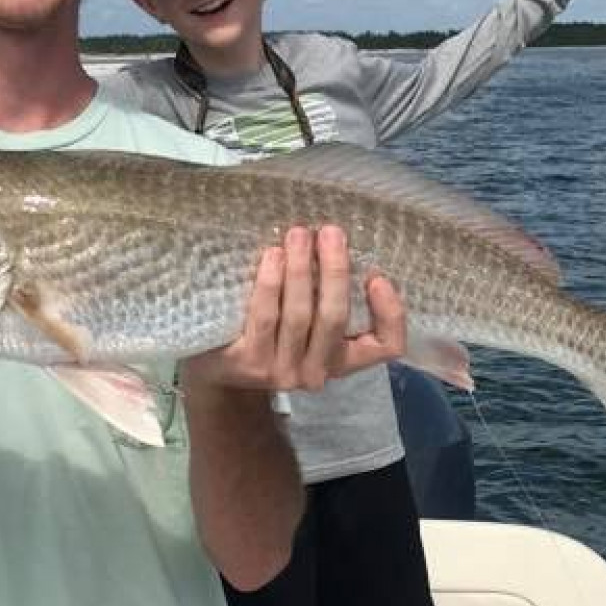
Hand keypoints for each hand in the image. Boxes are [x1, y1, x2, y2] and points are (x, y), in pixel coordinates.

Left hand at [182, 226, 407, 393]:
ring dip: (302, 269)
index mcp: (340, 361)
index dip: (390, 313)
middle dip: (334, 270)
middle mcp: (316, 373)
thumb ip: (325, 297)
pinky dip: (271, 282)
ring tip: (299, 234)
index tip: (378, 277)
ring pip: (300, 315)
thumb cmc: (269, 333)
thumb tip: (338, 243)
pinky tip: (273, 255)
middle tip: (331, 232)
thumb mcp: (305, 323)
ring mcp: (282, 372)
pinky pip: (265, 316)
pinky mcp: (248, 363)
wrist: (214, 369)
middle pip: (335, 318)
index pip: (385, 347)